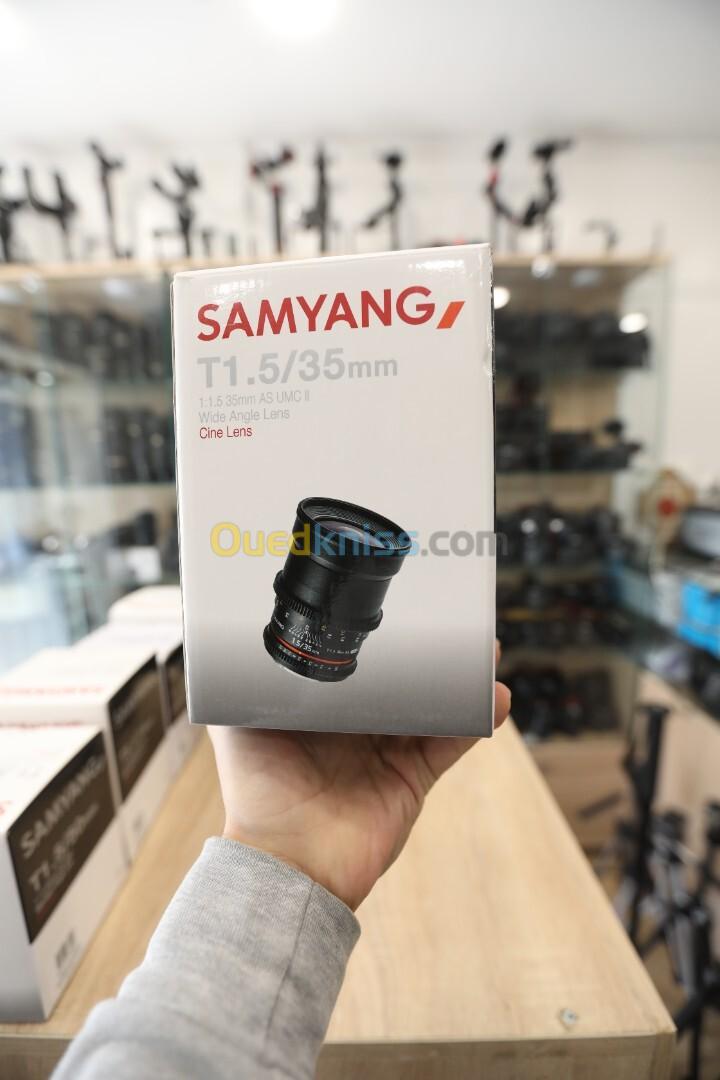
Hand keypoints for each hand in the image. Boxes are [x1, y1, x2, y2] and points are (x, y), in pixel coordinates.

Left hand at [209, 644, 509, 909]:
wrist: (288, 860)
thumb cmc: (256, 794)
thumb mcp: (237, 725)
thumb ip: (235, 684)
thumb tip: (218, 639)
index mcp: (321, 710)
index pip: (356, 665)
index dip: (378, 639)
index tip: (397, 607)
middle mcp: (357, 726)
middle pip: (402, 679)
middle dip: (427, 650)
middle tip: (451, 618)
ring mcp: (388, 751)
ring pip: (433, 703)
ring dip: (460, 676)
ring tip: (484, 647)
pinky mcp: (413, 778)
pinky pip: (450, 742)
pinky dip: (475, 719)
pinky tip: (494, 697)